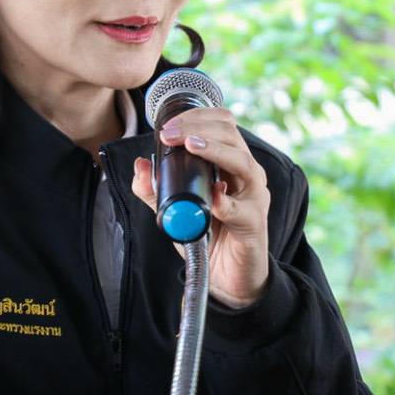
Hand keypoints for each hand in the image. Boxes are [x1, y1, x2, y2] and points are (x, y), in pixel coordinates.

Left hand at [131, 108, 270, 307]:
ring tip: (191, 146)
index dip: (197, 117)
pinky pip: (240, 210)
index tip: (168, 124)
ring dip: (215, 151)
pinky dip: (225, 202)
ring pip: (243, 163)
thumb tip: (140, 165)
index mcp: (232, 164)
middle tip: (170, 134)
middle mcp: (247, 175)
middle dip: (199, 128)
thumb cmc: (210, 236)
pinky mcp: (254, 225)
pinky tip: (212, 197)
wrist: (228, 277)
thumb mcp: (178, 208)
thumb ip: (157, 189)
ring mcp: (254, 199)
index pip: (222, 125)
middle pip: (232, 136)